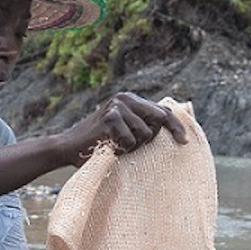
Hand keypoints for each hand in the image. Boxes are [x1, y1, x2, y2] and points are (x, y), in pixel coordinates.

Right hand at [58, 92, 188, 166]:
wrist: (66, 148)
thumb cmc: (97, 142)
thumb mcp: (121, 128)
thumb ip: (140, 122)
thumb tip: (169, 124)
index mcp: (128, 99)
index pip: (162, 110)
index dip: (176, 126)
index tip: (184, 141)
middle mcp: (124, 99)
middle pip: (158, 119)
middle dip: (152, 138)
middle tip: (131, 146)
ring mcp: (117, 107)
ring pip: (145, 134)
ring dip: (133, 146)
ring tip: (115, 146)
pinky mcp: (110, 120)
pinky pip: (130, 142)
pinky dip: (121, 150)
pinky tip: (107, 147)